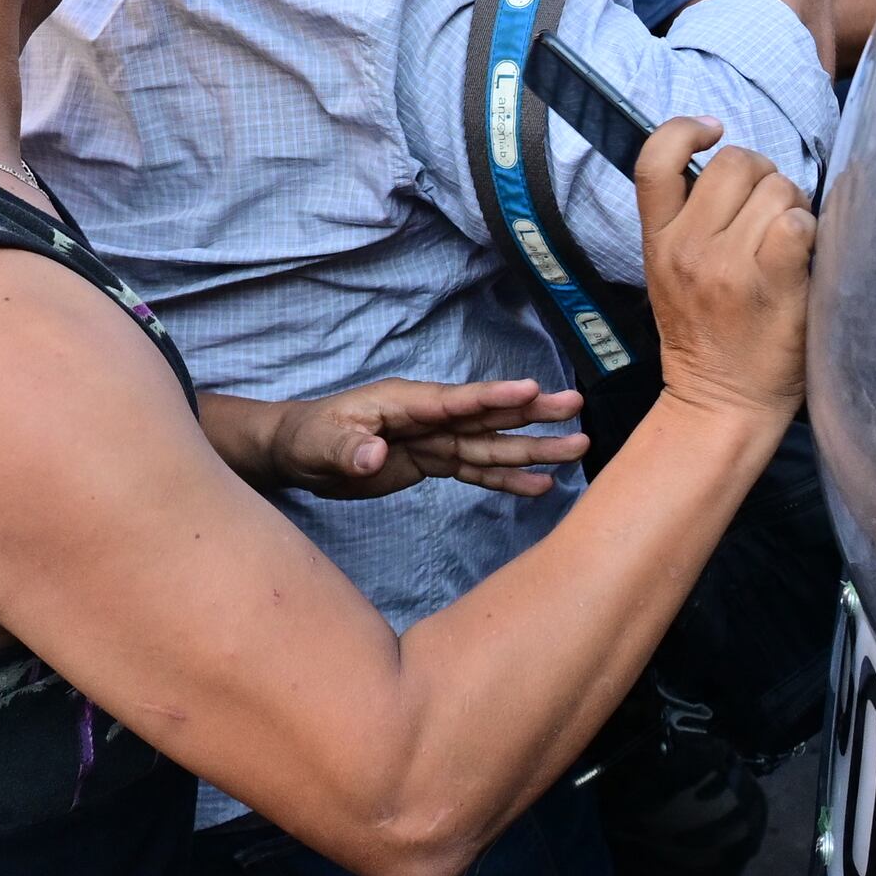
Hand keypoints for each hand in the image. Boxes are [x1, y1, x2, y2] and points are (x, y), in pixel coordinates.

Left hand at [249, 377, 589, 497]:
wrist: (299, 453)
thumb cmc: (307, 438)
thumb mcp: (320, 444)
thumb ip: (348, 448)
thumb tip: (375, 454)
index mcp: (405, 402)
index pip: (456, 400)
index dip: (493, 397)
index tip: (532, 390)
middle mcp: (428, 417)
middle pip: (487, 416)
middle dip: (532, 414)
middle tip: (576, 407)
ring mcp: (434, 440)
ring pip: (491, 444)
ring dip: (532, 447)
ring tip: (577, 448)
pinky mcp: (432, 462)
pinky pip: (476, 470)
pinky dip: (508, 478)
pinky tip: (540, 485)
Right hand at [635, 117, 812, 430]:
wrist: (721, 405)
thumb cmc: (708, 337)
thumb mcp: (670, 275)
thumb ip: (690, 223)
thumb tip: (739, 173)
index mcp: (657, 241)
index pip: (654, 159)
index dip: (684, 129)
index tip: (713, 133)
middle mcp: (687, 246)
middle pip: (736, 162)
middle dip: (764, 177)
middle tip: (770, 214)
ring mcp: (728, 265)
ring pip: (776, 187)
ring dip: (794, 205)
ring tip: (789, 241)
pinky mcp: (770, 283)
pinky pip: (798, 223)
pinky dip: (810, 231)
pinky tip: (804, 255)